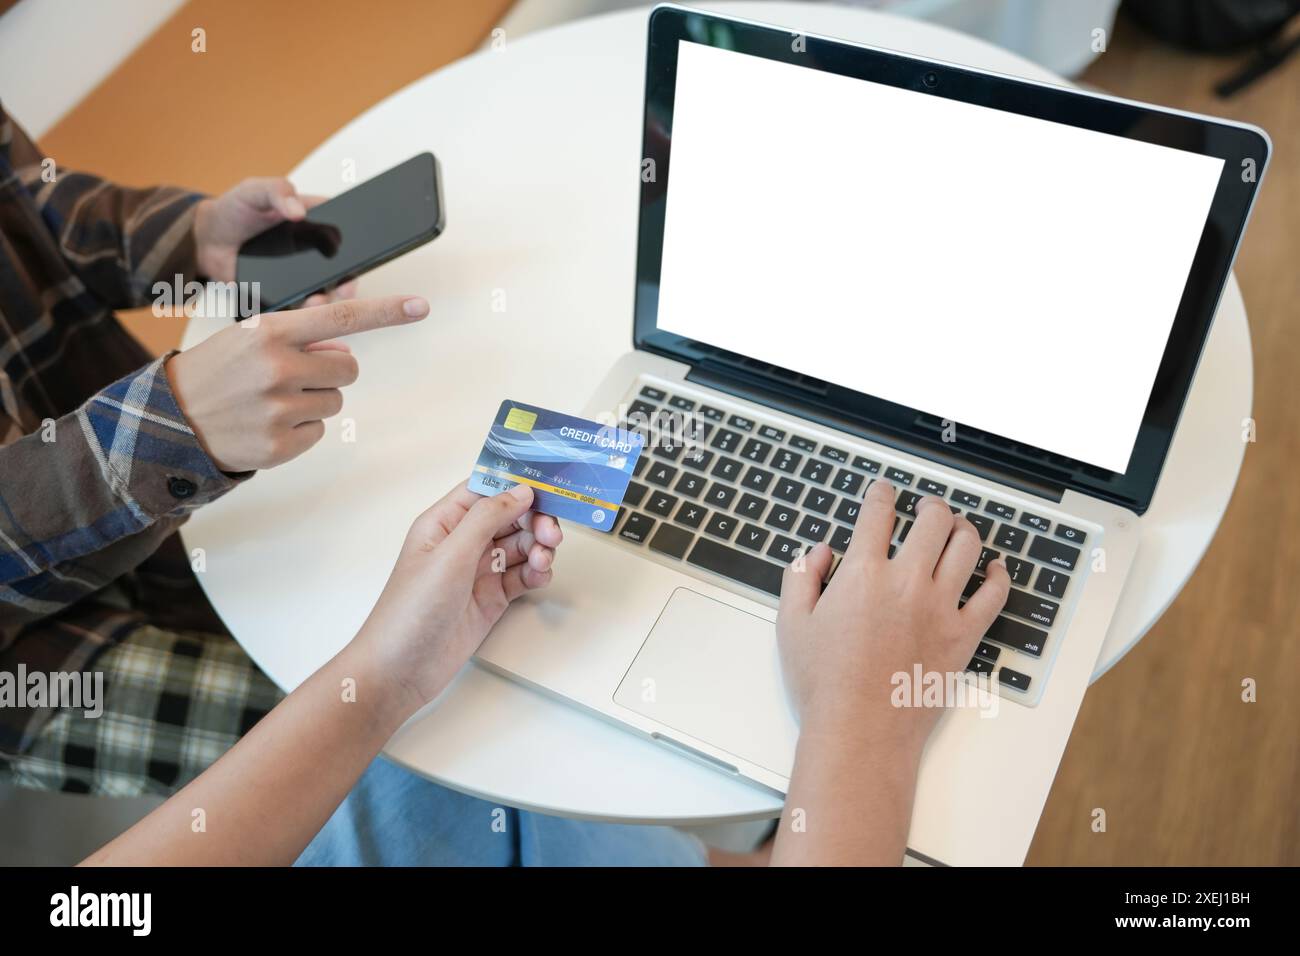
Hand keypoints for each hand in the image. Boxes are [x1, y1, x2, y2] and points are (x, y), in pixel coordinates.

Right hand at [165, 295, 427, 471]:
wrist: (169, 419)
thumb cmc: (218, 371)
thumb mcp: (248, 336)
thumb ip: (299, 335)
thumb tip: (342, 347)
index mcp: (270, 332)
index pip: (342, 316)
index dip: (387, 311)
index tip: (422, 306)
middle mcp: (278, 368)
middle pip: (348, 368)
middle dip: (329, 372)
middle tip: (290, 377)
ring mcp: (279, 409)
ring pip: (336, 402)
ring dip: (313, 401)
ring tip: (271, 401)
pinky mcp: (280, 445)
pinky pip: (318, 431)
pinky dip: (299, 429)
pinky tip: (267, 424)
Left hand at [193, 177, 358, 302]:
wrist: (203, 239)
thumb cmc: (232, 210)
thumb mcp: (255, 190)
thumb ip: (278, 192)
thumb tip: (298, 210)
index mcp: (314, 220)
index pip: (344, 233)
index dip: (358, 245)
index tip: (360, 256)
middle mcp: (312, 249)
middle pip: (342, 268)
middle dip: (348, 282)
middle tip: (345, 289)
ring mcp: (300, 272)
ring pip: (325, 290)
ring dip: (327, 299)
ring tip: (317, 301)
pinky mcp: (285, 290)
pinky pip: (300, 303)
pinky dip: (303, 310)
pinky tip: (301, 310)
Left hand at [353, 482, 562, 708]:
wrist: (400, 671)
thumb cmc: (410, 612)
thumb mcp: (450, 556)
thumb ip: (487, 518)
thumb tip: (520, 491)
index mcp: (443, 523)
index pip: (485, 490)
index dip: (515, 486)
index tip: (547, 488)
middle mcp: (462, 543)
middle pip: (509, 517)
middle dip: (534, 521)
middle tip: (551, 535)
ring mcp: (477, 571)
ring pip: (520, 546)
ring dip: (538, 548)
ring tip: (542, 561)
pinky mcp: (490, 598)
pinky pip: (521, 576)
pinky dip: (535, 573)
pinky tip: (539, 576)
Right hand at [776, 480, 1010, 747]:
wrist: (860, 731)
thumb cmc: (824, 685)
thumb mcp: (792, 625)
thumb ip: (801, 578)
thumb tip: (819, 553)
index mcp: (863, 574)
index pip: (878, 514)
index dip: (881, 494)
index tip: (882, 492)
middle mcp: (906, 582)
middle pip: (932, 521)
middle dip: (929, 507)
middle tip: (926, 508)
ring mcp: (940, 608)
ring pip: (966, 547)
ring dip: (962, 529)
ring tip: (957, 528)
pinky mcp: (963, 636)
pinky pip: (993, 596)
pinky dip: (998, 576)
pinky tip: (995, 568)